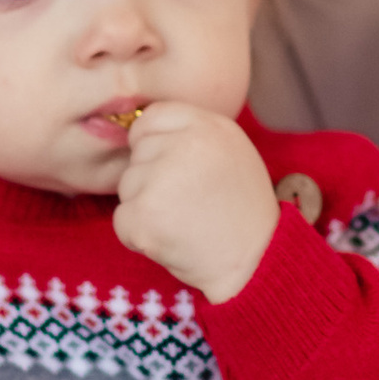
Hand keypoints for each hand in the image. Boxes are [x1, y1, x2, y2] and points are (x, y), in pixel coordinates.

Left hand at [111, 104, 280, 302]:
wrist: (256, 262)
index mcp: (208, 126)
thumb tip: (142, 132)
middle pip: (137, 154)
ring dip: (145, 209)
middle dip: (150, 180)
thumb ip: (191, 136)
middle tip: (185, 204)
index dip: (151, 142)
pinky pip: (121, 221)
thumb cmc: (241, 212)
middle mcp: (185, 144)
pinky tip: (170, 241)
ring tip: (183, 223)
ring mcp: (162, 178)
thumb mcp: (230, 153)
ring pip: (127, 187)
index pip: (153, 117)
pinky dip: (138, 236)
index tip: (167, 168)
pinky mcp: (145, 215)